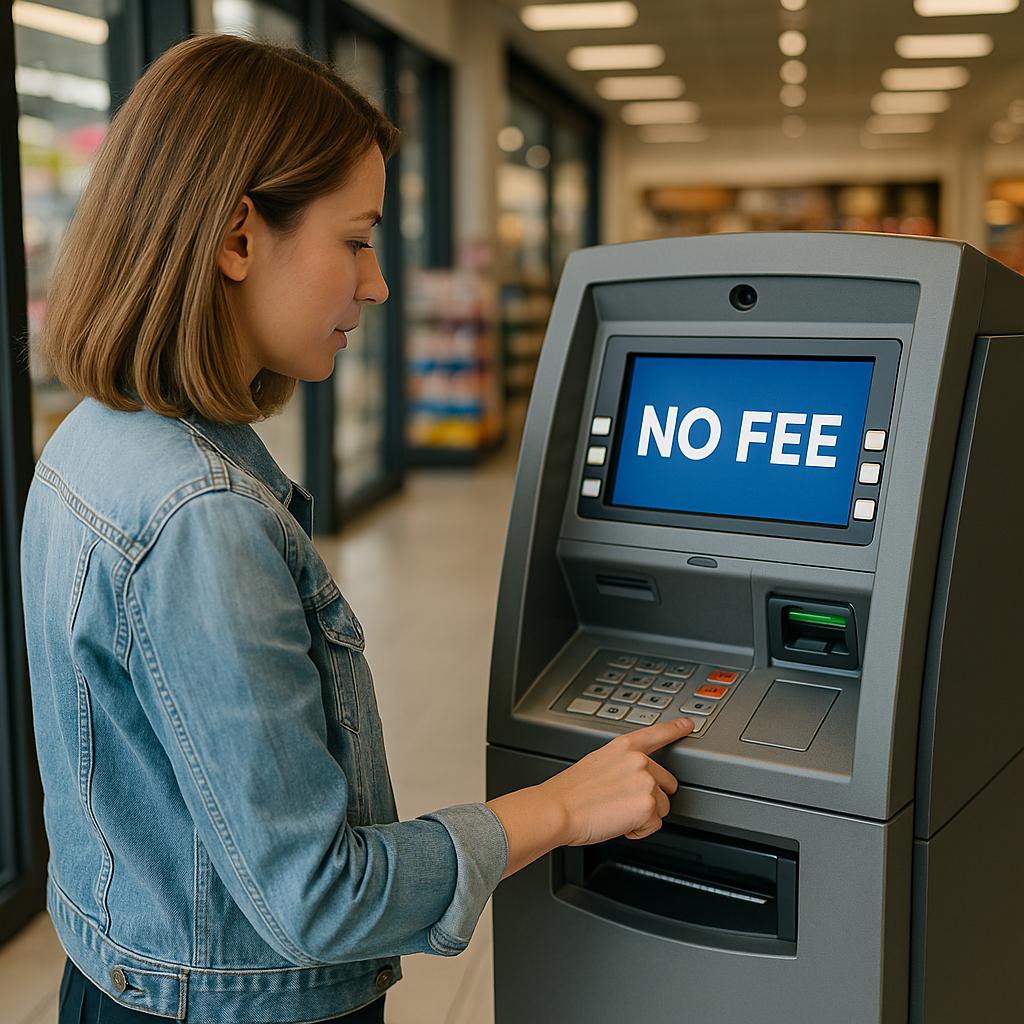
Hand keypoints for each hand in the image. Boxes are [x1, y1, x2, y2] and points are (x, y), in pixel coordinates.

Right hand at [540, 716, 692, 845]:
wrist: (558, 809)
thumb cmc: (571, 793)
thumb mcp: (598, 763)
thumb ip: (622, 765)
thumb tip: (635, 781)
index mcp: (624, 747)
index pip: (657, 733)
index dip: (676, 729)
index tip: (688, 724)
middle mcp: (639, 761)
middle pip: (666, 784)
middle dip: (650, 797)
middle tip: (622, 802)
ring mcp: (646, 782)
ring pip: (663, 807)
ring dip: (644, 816)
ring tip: (617, 812)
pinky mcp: (648, 806)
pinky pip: (655, 826)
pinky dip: (639, 831)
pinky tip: (619, 823)